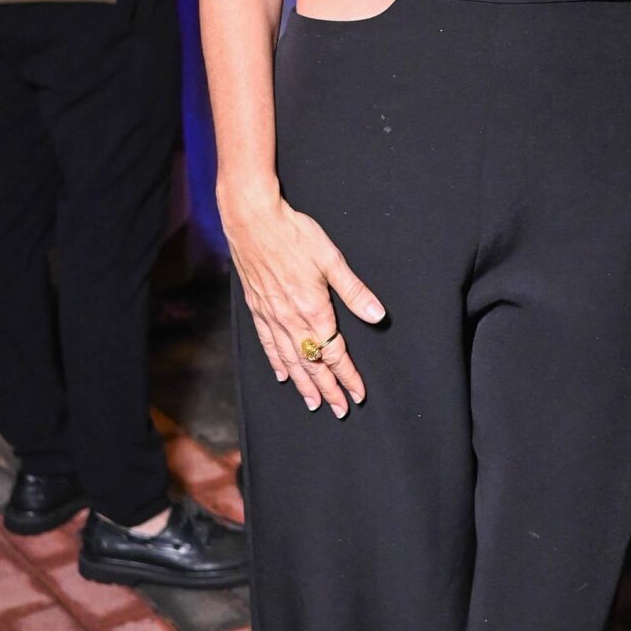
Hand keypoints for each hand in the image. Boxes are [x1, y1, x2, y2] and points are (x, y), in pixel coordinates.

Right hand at [225, 193, 384, 415]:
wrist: (252, 220)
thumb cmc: (294, 234)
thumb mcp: (331, 259)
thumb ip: (354, 291)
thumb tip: (378, 315)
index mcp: (313, 310)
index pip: (334, 353)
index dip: (347, 376)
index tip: (358, 394)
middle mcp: (290, 320)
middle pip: (312, 364)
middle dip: (328, 388)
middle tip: (339, 409)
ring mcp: (271, 316)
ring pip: (290, 360)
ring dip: (304, 384)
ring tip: (314, 402)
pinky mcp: (257, 308)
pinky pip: (268, 344)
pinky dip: (277, 362)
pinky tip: (283, 374)